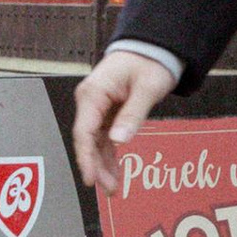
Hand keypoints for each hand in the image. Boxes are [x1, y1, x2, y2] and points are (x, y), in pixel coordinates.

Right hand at [73, 45, 177, 193]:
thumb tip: (118, 141)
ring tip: (113, 188)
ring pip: (94, 141)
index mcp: (94, 92)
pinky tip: (113, 172)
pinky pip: (103, 137)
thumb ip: (133, 114)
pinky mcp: (105, 111)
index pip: (84, 131)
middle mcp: (90, 100)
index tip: (90, 179)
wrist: (153, 47)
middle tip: (109, 189)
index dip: (85, 158)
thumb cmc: (150, 62)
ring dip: (102, 164)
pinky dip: (108, 154)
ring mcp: (96, 106)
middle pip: (87, 140)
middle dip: (96, 166)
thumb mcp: (147, 88)